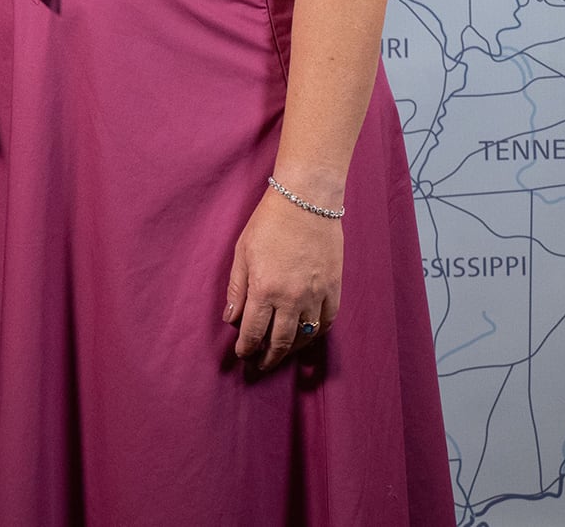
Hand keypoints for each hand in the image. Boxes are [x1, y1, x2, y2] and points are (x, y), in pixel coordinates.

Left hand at [222, 184, 342, 371]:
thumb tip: (230, 318)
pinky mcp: (334, 287)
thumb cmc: (270, 221)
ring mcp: (315, 294)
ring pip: (304, 336)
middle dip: (267, 358)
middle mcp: (291, 298)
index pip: (253, 333)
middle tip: (260, 366)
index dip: (246, 348)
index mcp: (265, 289)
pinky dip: (316, 333)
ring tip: (281, 354)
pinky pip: (326, 321)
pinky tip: (307, 335)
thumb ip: (236, 288)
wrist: (307, 198)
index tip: (243, 354)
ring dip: (291, 350)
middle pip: (279, 342)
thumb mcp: (243, 251)